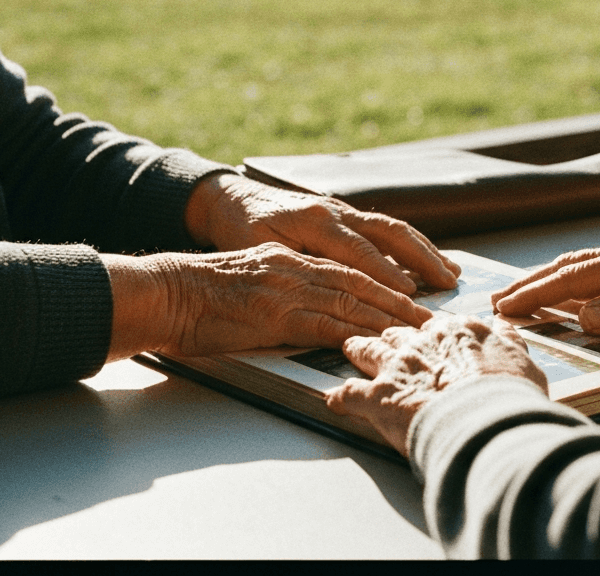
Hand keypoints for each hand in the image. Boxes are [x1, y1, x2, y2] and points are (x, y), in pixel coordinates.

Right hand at [104, 242, 433, 360]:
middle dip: (402, 298)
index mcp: (293, 258)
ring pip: (352, 301)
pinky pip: (325, 324)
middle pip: (363, 281)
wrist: (165, 293)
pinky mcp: (277, 315)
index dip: (388, 280)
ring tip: (418, 330)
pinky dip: (355, 332)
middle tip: (433, 314)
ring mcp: (289, 290)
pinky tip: (377, 341)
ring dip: (390, 317)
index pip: (352, 267)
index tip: (416, 293)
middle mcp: (297, 267)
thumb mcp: (254, 277)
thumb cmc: (202, 293)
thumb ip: (288, 287)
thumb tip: (316, 307)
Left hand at [185, 172, 459, 293]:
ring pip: (394, 228)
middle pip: (389, 232)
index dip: (387, 274)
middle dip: (422, 258)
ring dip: (425, 250)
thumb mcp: (257, 250)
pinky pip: (385, 228)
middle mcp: (335, 211)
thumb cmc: (240, 231)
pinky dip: (412, 244)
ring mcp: (343, 210)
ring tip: (451, 272)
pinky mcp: (346, 214)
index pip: (360, 250)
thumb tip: (332, 290)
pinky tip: (428, 259)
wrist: (231, 199)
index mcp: (314, 220)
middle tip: (448, 282)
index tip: (411, 295)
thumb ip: (296, 266)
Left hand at [325, 315, 547, 454]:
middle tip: (385, 338)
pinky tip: (336, 400)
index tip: (427, 337)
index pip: (436, 326)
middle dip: (391, 336)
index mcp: (457, 332)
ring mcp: (396, 367)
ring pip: (368, 349)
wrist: (486, 422)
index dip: (430, 333)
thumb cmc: (508, 396)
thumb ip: (507, 341)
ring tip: (350, 347)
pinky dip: (342, 398)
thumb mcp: (521, 360)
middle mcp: (422, 342)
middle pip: (398, 332)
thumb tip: (502, 326)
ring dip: (358, 349)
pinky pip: (349, 395)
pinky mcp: (377, 397)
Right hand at [491, 233, 599, 334]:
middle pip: (571, 265)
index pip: (574, 277)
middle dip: (532, 283)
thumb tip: (583, 316)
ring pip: (584, 265)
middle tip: (498, 302)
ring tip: (522, 295)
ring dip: (550, 280)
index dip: (537, 293)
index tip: (506, 308)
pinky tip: (570, 294)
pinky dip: (575, 281)